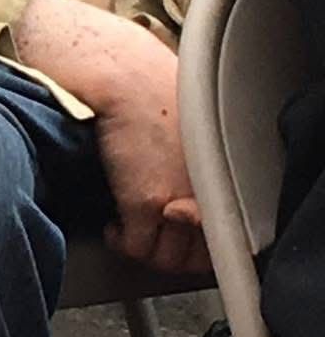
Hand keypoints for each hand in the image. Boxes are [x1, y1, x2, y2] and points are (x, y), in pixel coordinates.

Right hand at [14, 0, 208, 277]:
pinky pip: (134, 247)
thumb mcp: (195, 133)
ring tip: (130, 232)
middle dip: (170, 253)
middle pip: (193, 255)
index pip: (221, 236)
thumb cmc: (155, 93)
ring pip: (163, 258)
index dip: (197, 245)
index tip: (178, 240)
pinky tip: (113, 227)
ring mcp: (177, 203)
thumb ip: (199, 168)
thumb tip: (185, 196)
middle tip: (152, 239)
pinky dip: (120, 242)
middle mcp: (208, 194)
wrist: (128, 78)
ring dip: (144, 250)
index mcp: (224, 177)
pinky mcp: (144, 205)